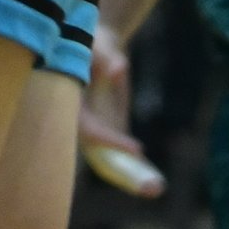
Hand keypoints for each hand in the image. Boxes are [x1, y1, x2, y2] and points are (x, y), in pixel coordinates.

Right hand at [77, 22, 165, 197]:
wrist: (95, 43)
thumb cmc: (92, 40)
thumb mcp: (98, 43)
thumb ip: (107, 56)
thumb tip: (120, 68)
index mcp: (70, 103)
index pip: (89, 131)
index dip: (110, 142)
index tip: (137, 148)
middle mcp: (81, 123)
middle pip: (100, 157)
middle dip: (124, 174)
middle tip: (151, 187)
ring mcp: (96, 129)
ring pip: (110, 162)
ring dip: (132, 177)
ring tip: (158, 188)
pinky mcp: (109, 129)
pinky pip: (120, 153)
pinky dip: (136, 167)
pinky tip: (156, 181)